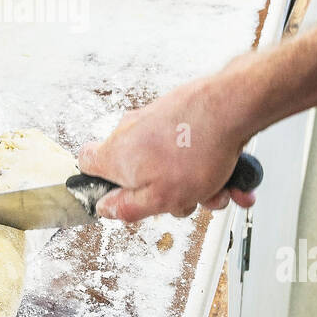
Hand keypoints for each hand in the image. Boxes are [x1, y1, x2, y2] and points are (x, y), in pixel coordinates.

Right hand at [79, 76, 257, 222]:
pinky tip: (231, 177)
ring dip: (196, 183)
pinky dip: (208, 164)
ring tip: (218, 188)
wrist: (230, 106)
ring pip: (170, 164)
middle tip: (187, 200)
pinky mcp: (180, 114)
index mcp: (116, 155)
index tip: (119, 197)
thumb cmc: (195, 149)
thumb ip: (127, 207)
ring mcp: (155, 121)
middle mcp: (130, 132)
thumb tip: (105, 209)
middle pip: (138, 173)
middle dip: (166, 193)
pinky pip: (189, 149)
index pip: (86, 163)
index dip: (99, 184)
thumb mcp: (159, 198)